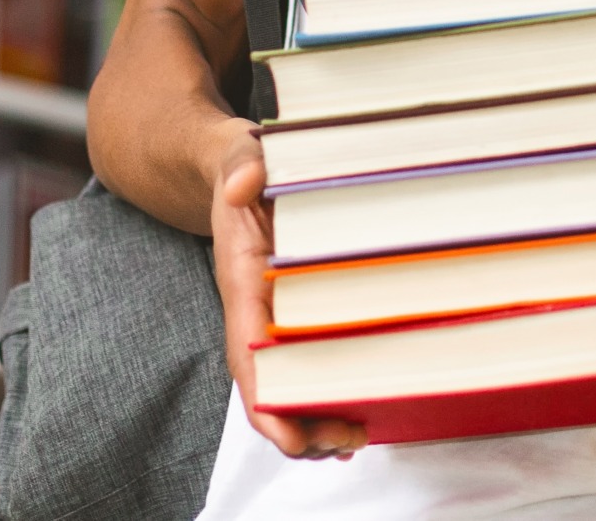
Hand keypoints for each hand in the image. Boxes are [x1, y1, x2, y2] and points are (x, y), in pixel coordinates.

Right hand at [208, 124, 364, 458]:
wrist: (232, 168)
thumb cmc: (242, 164)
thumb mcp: (241, 154)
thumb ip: (242, 165)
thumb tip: (240, 183)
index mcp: (242, 281)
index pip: (246, 351)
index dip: (265, 397)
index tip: (289, 434)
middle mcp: (255, 308)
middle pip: (270, 382)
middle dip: (300, 422)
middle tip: (349, 441)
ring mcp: (276, 313)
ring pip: (291, 378)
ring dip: (318, 413)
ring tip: (357, 438)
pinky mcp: (299, 308)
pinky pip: (311, 356)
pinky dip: (331, 385)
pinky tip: (363, 405)